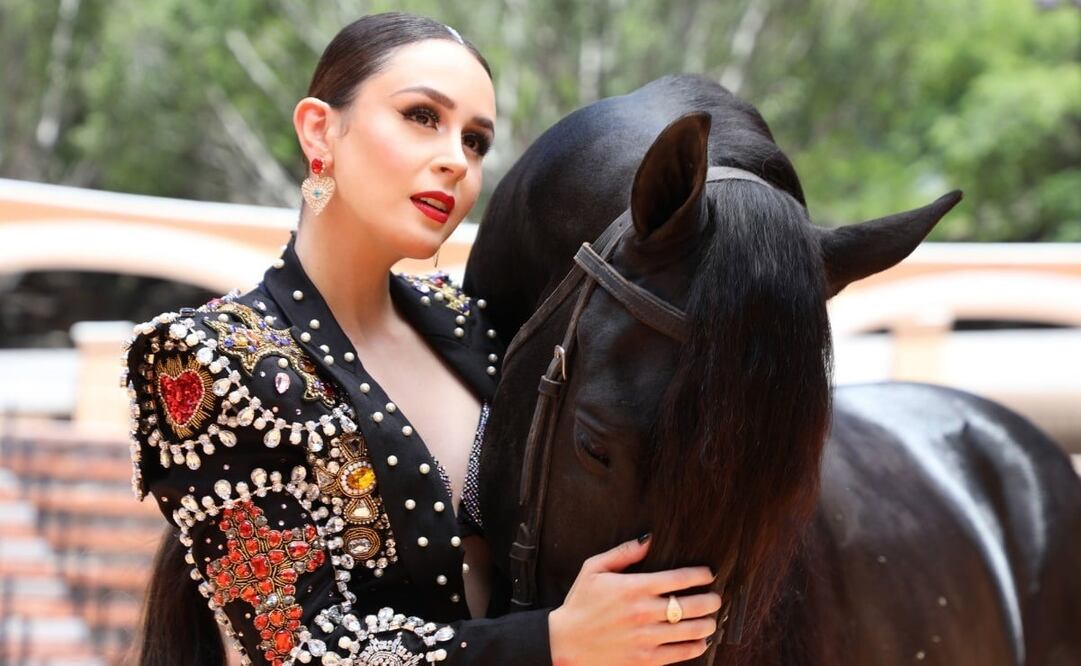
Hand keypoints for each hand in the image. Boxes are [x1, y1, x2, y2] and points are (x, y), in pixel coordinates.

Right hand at [548, 534, 721, 664]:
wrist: (564, 642)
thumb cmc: (579, 603)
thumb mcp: (593, 569)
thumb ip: (623, 552)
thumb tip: (650, 539)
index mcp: (634, 587)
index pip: (680, 578)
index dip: (701, 575)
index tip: (708, 574)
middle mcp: (644, 612)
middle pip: (692, 605)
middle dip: (711, 600)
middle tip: (715, 597)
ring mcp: (646, 638)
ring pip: (691, 630)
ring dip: (708, 623)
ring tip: (710, 618)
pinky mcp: (645, 659)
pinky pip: (680, 654)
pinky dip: (696, 646)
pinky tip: (700, 640)